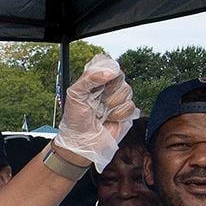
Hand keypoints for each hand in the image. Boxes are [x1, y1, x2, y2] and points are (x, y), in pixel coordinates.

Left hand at [54, 54, 137, 168]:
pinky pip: (130, 106)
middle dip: (108, 89)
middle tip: (97, 100)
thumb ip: (90, 77)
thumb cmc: (75, 120)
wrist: (81, 142)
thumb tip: (110, 71)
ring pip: (127, 90)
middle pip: (120, 76)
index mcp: (95, 80)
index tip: (100, 80)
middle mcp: (108, 87)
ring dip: (112, 103)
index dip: (106, 69)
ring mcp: (118, 99)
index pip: (107, 63)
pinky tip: (109, 119)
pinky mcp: (125, 113)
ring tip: (101, 112)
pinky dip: (118, 114)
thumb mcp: (75, 93)